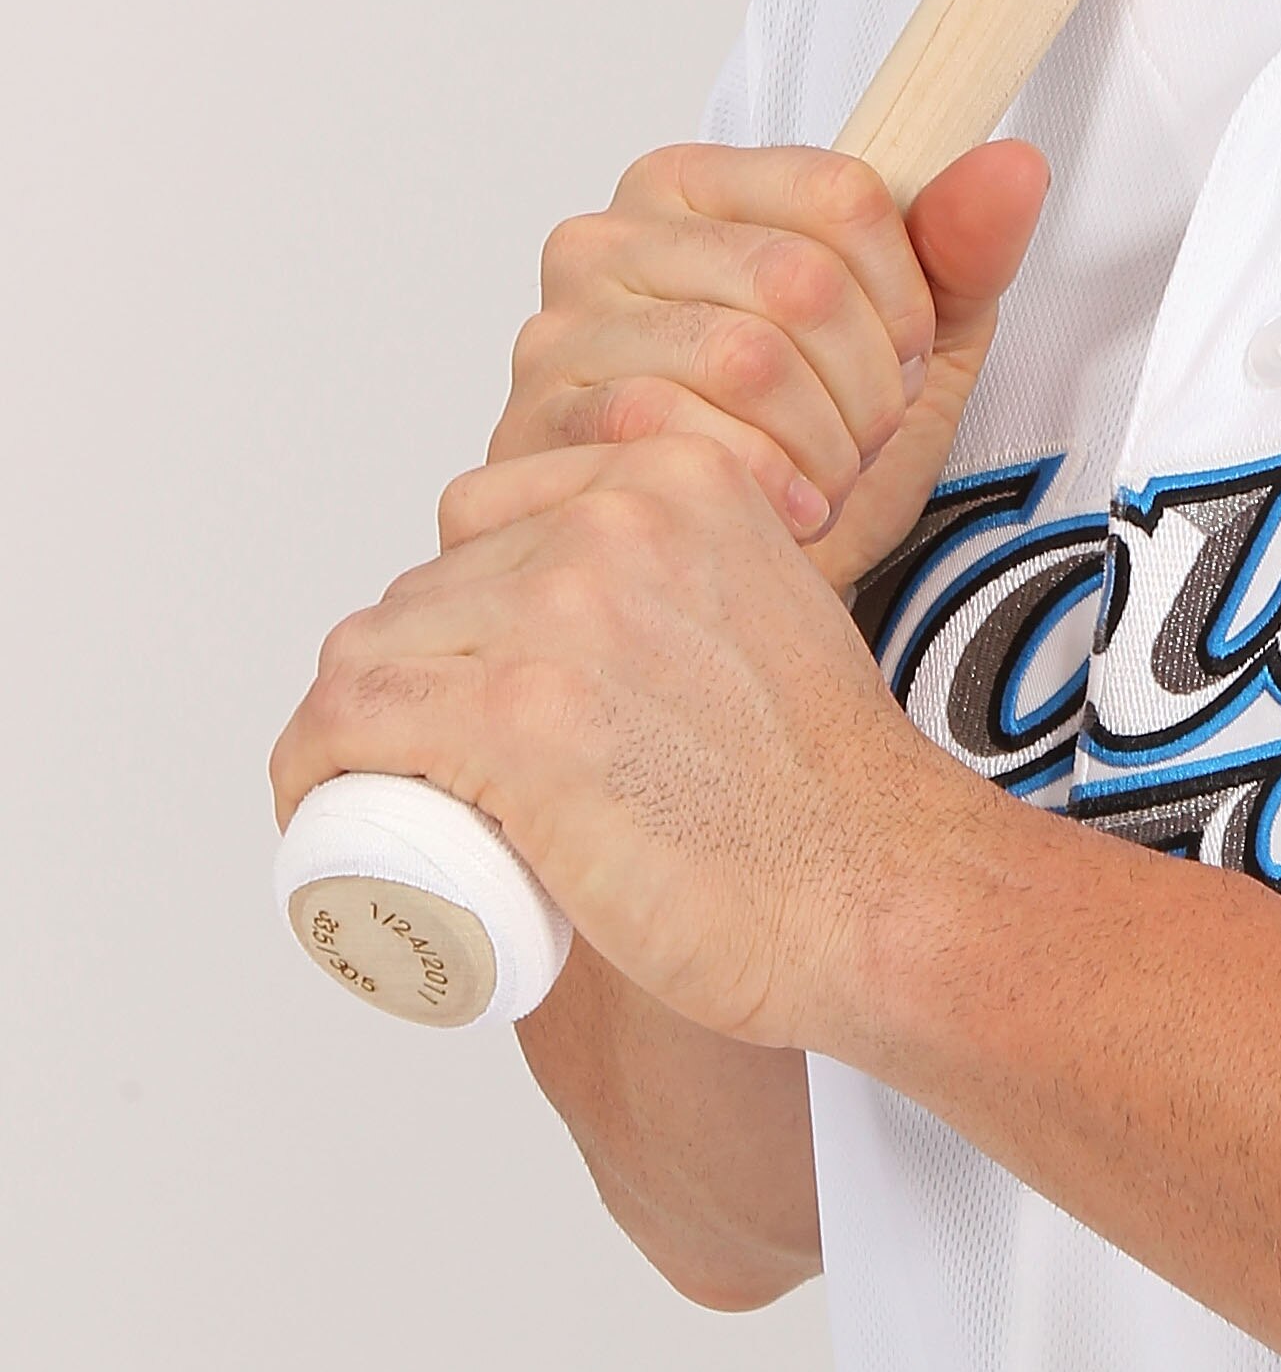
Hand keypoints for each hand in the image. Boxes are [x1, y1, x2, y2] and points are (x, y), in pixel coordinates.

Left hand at [270, 433, 997, 1042]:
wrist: (881, 893)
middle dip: (407, 680)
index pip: (488, 513)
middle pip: (425, 589)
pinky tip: (317, 799)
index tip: (463, 688)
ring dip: (349, 728)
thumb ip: (715, 584)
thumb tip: (632, 628)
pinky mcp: (516, 719)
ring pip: (371, 653)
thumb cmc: (836, 799)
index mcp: (682, 479)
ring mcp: (560, 617)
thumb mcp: (782, 615)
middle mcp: (615, 520)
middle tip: (433, 775)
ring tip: (382, 799)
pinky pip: (346, 723)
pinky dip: (308, 764)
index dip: (454, 609)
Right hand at [492, 137, 1050, 592]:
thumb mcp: (913, 342)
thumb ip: (963, 247)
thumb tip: (1012, 166)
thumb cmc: (812, 452)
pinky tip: (786, 515)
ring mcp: (562, 331)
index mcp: (691, 187)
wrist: (739, 588)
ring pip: (749, 359)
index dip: (904, 295)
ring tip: (826, 476)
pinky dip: (769, 489)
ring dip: (823, 443)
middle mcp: (607, 239)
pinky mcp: (543, 428)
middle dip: (867, 382)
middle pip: (799, 278)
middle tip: (865, 434)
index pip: (842, 191)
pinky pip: (685, 436)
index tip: (902, 354)